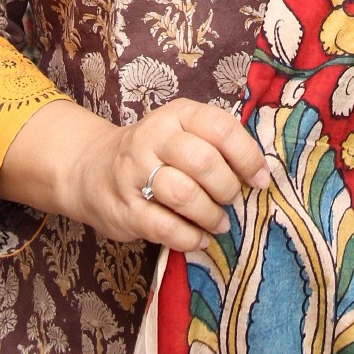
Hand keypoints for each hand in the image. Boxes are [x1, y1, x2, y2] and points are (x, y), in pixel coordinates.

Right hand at [0, 94, 270, 251]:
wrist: (91, 168)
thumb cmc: (155, 152)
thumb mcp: (182, 132)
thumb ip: (217, 144)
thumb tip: (262, 173)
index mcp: (177, 115)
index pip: (220, 128)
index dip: (247, 156)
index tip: (259, 179)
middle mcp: (153, 138)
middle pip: (204, 163)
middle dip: (227, 188)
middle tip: (232, 201)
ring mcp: (134, 173)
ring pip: (184, 195)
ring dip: (211, 215)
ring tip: (219, 222)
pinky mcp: (124, 209)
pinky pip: (165, 228)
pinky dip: (190, 238)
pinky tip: (200, 238)